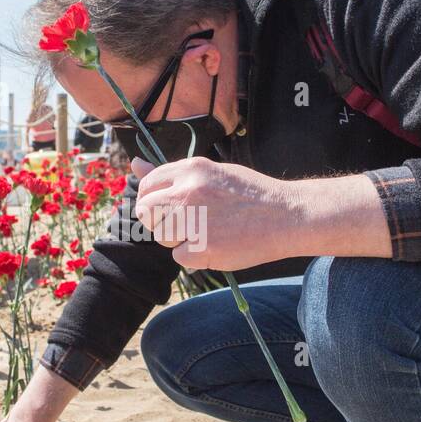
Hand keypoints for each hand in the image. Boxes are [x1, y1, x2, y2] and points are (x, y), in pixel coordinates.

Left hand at [130, 157, 294, 269]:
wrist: (286, 216)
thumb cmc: (250, 194)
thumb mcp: (212, 172)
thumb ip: (173, 174)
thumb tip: (134, 164)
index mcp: (191, 169)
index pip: (148, 184)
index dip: (156, 199)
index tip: (170, 206)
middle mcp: (188, 192)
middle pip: (146, 212)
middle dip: (160, 221)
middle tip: (187, 223)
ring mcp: (194, 221)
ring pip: (161, 236)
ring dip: (178, 240)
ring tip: (208, 232)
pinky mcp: (202, 248)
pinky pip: (180, 257)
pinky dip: (195, 257)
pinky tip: (217, 246)